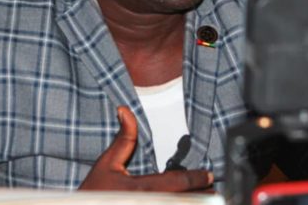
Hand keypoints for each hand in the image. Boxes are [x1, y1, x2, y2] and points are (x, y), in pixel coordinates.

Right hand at [80, 106, 213, 191]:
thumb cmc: (93, 192)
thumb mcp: (106, 164)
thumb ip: (122, 140)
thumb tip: (125, 110)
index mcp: (139, 189)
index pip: (176, 182)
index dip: (195, 178)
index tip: (208, 175)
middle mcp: (146, 204)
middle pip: (184, 201)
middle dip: (201, 196)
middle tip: (214, 189)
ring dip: (195, 204)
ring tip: (208, 199)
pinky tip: (191, 204)